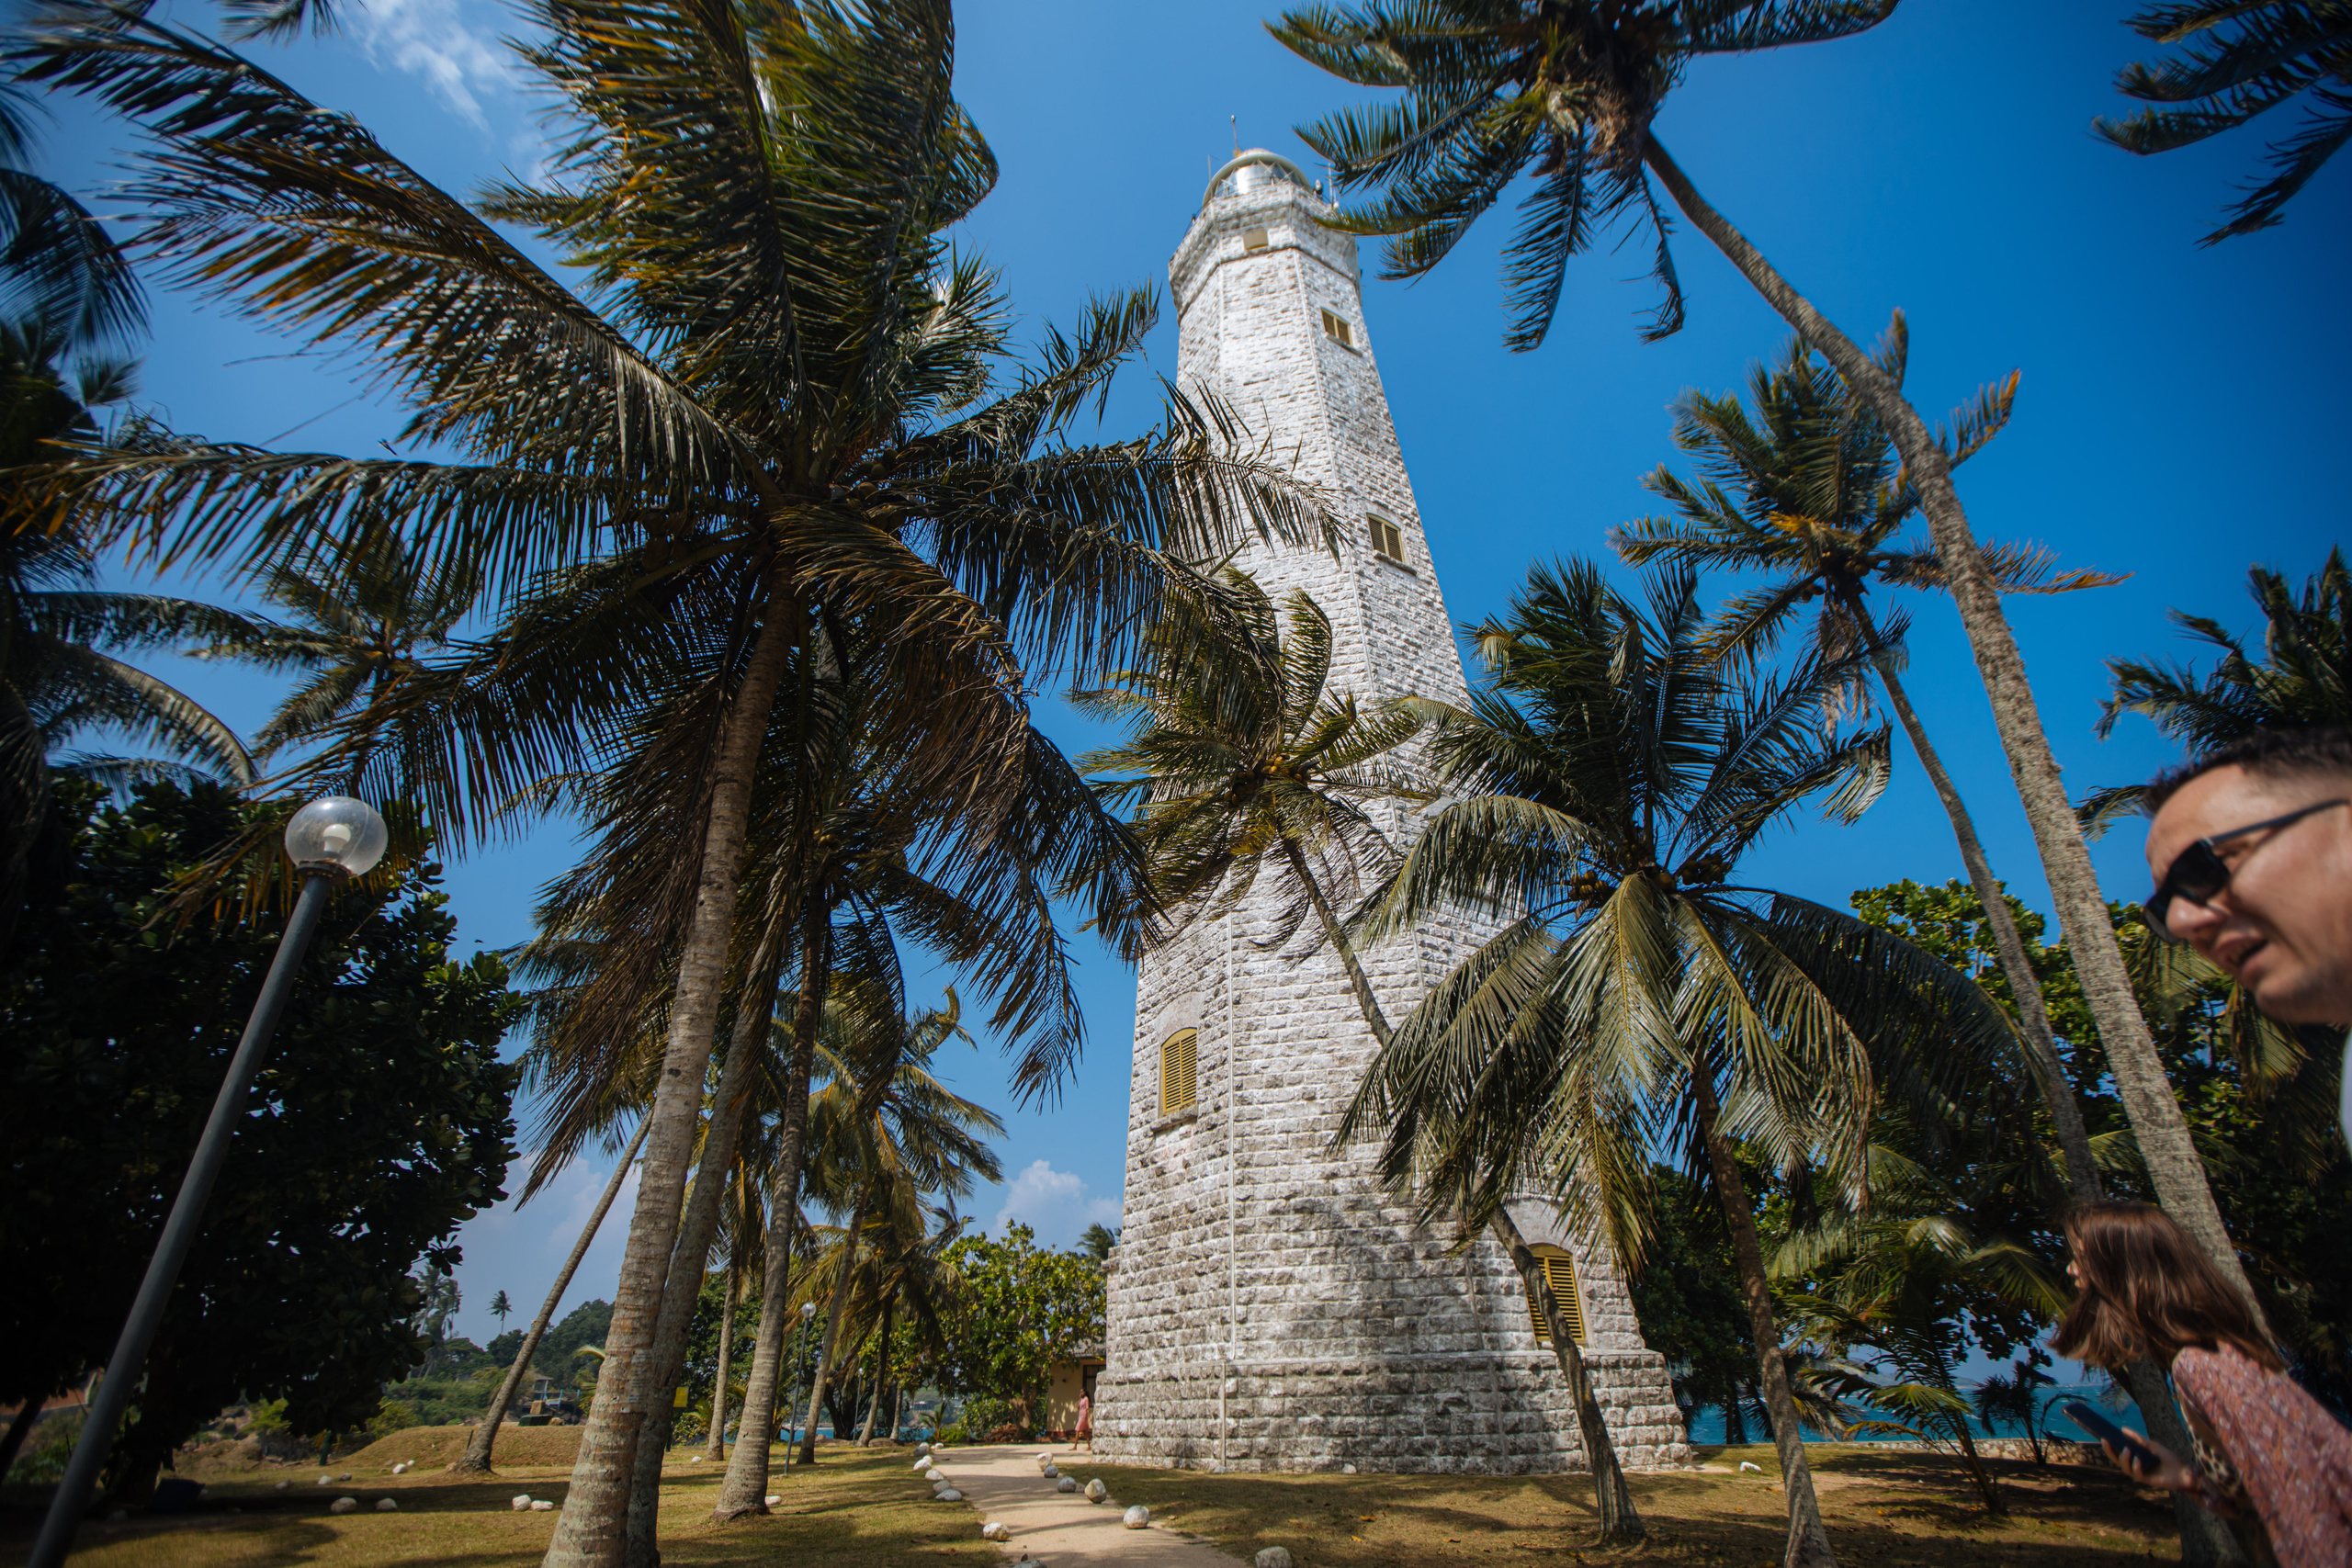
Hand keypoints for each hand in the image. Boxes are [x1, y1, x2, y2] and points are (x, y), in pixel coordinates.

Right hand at [2100, 1435, 2216, 1504]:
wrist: (2184, 1472)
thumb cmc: (2170, 1460)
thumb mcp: (2152, 1446)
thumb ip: (2139, 1439)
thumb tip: (2123, 1429)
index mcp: (2136, 1459)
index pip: (2120, 1453)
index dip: (2111, 1447)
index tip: (2105, 1436)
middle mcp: (2136, 1467)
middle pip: (2118, 1461)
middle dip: (2110, 1452)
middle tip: (2106, 1441)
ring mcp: (2141, 1474)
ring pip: (2125, 1468)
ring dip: (2123, 1459)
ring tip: (2127, 1450)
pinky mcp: (2147, 1481)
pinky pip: (2137, 1474)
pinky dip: (2136, 1466)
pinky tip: (2138, 1460)